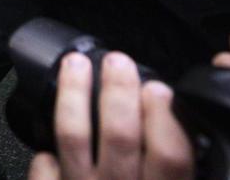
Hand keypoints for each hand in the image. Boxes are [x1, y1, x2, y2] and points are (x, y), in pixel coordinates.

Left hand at [29, 52, 192, 179]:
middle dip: (117, 91)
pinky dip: (44, 150)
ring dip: (72, 94)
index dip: (164, 118)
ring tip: (75, 64)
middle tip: (117, 61)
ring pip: (72, 135)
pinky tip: (47, 136)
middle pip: (118, 135)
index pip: (169, 154)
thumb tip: (186, 125)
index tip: (158, 88)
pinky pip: (43, 168)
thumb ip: (177, 166)